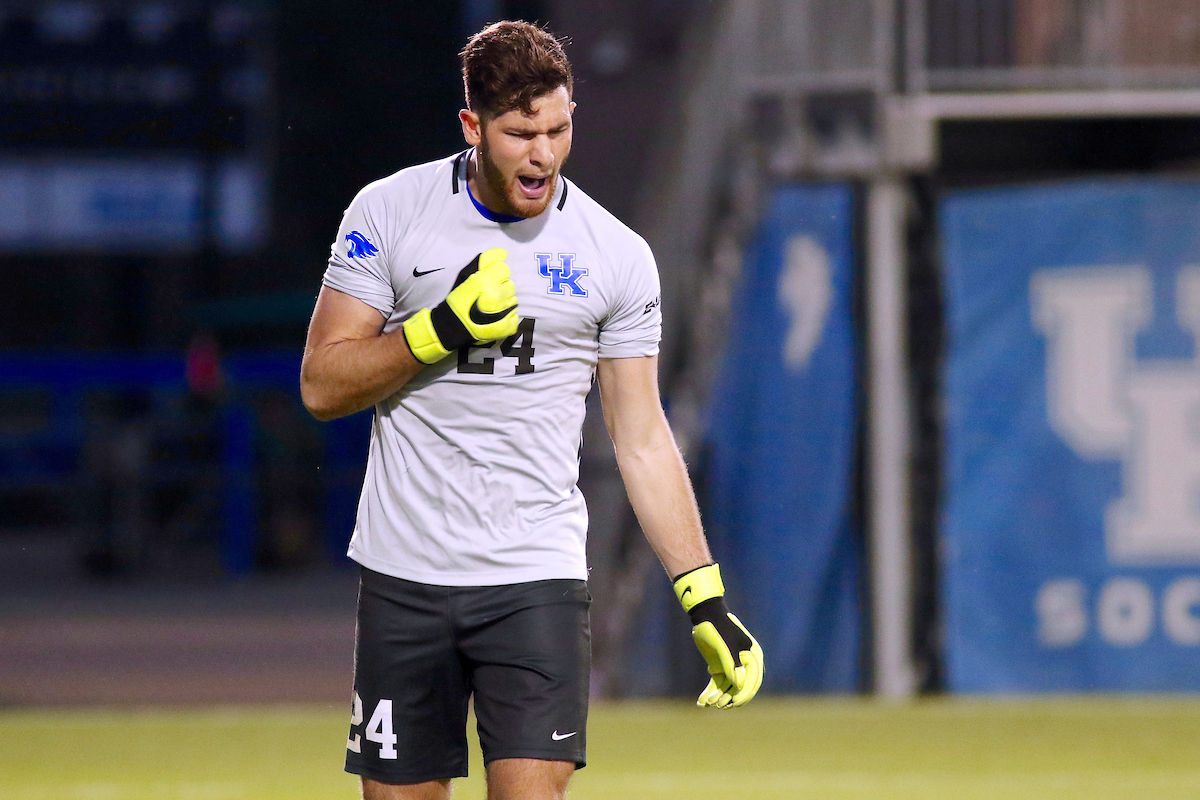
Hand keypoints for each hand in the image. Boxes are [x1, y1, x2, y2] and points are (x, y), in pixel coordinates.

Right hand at [403, 248, 519, 363]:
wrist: (452, 327)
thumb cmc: (457, 300)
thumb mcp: (464, 276)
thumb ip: (483, 261)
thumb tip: (503, 253)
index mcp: (485, 281)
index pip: (504, 268)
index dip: (496, 272)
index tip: (488, 279)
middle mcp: (496, 295)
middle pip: (510, 283)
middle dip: (500, 286)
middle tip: (486, 294)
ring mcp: (504, 312)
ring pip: (513, 298)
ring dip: (504, 300)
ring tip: (490, 306)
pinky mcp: (508, 326)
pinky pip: (515, 315)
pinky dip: (507, 315)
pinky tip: (495, 316)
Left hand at [673, 564, 763, 707]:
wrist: (705, 615)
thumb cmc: (718, 627)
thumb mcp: (725, 645)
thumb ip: (733, 664)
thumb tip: (739, 685)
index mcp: (753, 656)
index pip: (753, 680)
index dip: (745, 694)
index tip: (734, 703)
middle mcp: (744, 663)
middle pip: (739, 686)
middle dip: (728, 696)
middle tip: (716, 704)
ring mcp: (732, 666)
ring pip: (726, 687)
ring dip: (717, 696)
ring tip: (706, 702)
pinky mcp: (720, 667)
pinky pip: (717, 684)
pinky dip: (709, 692)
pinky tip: (701, 701)